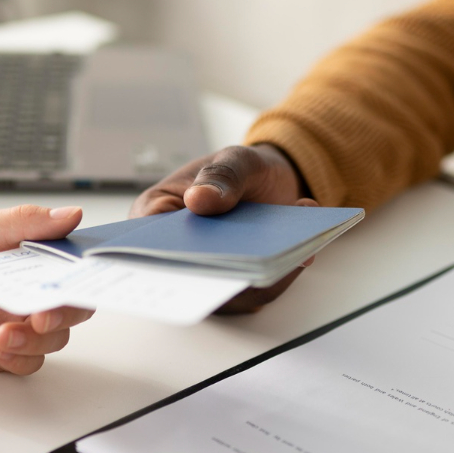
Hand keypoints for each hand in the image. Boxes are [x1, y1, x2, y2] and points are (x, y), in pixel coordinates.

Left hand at [0, 204, 93, 374]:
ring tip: (4, 334)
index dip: (84, 275)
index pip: (70, 265)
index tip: (80, 281)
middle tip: (42, 315)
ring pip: (54, 339)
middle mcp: (20, 291)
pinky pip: (27, 363)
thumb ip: (18, 225)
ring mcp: (10, 323)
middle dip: (64, 313)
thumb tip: (67, 215)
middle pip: (71, 306)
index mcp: (21, 258)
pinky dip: (21, 357)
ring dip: (38, 339)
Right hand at [131, 144, 317, 312]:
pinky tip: (304, 248)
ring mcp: (210, 272)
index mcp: (156, 215)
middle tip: (259, 259)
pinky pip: (259, 291)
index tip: (194, 258)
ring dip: (266, 273)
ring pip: (231, 293)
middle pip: (191, 279)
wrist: (273, 180)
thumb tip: (198, 199)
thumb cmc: (240, 169)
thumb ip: (221, 175)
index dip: (163, 260)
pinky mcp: (240, 284)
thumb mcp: (236, 159)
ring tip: (295, 242)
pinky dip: (284, 272)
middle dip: (227, 272)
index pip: (149, 246)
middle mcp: (178, 252)